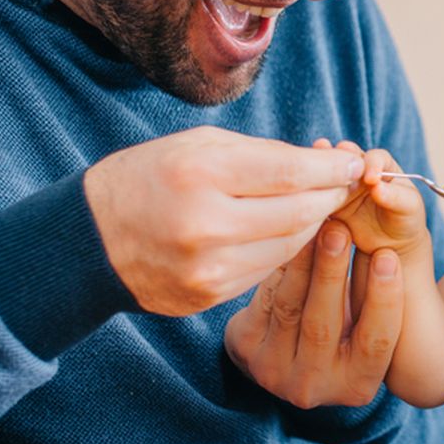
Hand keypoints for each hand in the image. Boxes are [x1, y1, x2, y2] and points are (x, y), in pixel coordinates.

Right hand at [84, 126, 363, 315]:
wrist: (88, 241)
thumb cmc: (148, 178)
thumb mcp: (196, 146)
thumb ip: (260, 155)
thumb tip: (323, 164)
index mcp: (200, 173)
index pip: (290, 172)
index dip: (331, 168)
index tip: (355, 162)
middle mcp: (205, 224)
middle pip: (298, 212)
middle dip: (331, 196)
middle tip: (348, 184)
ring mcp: (207, 268)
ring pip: (290, 246)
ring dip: (314, 225)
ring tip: (324, 205)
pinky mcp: (208, 297)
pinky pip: (267, 270)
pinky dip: (285, 250)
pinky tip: (291, 233)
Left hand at [223, 219, 403, 407]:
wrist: (284, 352)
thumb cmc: (343, 330)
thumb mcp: (366, 326)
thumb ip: (377, 302)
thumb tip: (387, 249)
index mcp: (357, 386)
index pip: (377, 342)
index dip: (383, 299)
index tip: (387, 256)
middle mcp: (313, 386)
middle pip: (323, 325)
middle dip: (332, 272)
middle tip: (340, 229)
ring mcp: (273, 372)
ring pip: (290, 307)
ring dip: (303, 261)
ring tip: (314, 225)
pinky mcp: (245, 348)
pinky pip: (265, 299)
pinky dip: (280, 265)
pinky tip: (290, 235)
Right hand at [320, 141, 427, 256]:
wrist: (392, 242)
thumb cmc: (405, 218)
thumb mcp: (408, 207)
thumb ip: (395, 196)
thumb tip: (376, 187)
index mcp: (382, 165)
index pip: (374, 158)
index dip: (371, 164)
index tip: (370, 179)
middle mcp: (358, 172)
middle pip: (345, 160)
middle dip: (337, 159)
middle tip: (328, 159)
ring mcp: (342, 187)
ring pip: (330, 178)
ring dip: (320, 175)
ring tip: (310, 172)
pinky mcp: (330, 205)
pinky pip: (321, 200)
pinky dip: (314, 198)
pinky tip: (305, 197)